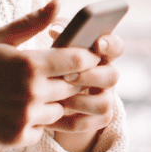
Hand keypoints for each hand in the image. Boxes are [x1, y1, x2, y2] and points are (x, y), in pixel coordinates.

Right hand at [0, 0, 99, 146]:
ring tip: (34, 93)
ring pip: (61, 110)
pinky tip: (20, 111)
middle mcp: (31, 92)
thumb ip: (33, 22)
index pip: (77, 61)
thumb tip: (59, 1)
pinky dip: (37, 122)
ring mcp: (25, 117)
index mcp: (29, 64)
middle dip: (71, 80)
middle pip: (73, 87)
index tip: (85, 56)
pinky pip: (44, 130)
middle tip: (58, 76)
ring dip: (54, 102)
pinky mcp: (18, 136)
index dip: (86, 58)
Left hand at [48, 31, 122, 151]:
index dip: (110, 44)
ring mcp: (103, 98)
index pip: (115, 46)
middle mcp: (105, 75)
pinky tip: (50, 118)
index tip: (97, 44)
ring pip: (104, 103)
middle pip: (113, 76)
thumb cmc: (46, 66)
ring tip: (59, 100)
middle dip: (91, 76)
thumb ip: (58, 34)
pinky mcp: (95, 120)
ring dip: (82, 101)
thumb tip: (56, 28)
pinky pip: (89, 123)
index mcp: (99, 54)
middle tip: (67, 76)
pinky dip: (69, 121)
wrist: (35, 101)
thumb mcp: (50, 48)